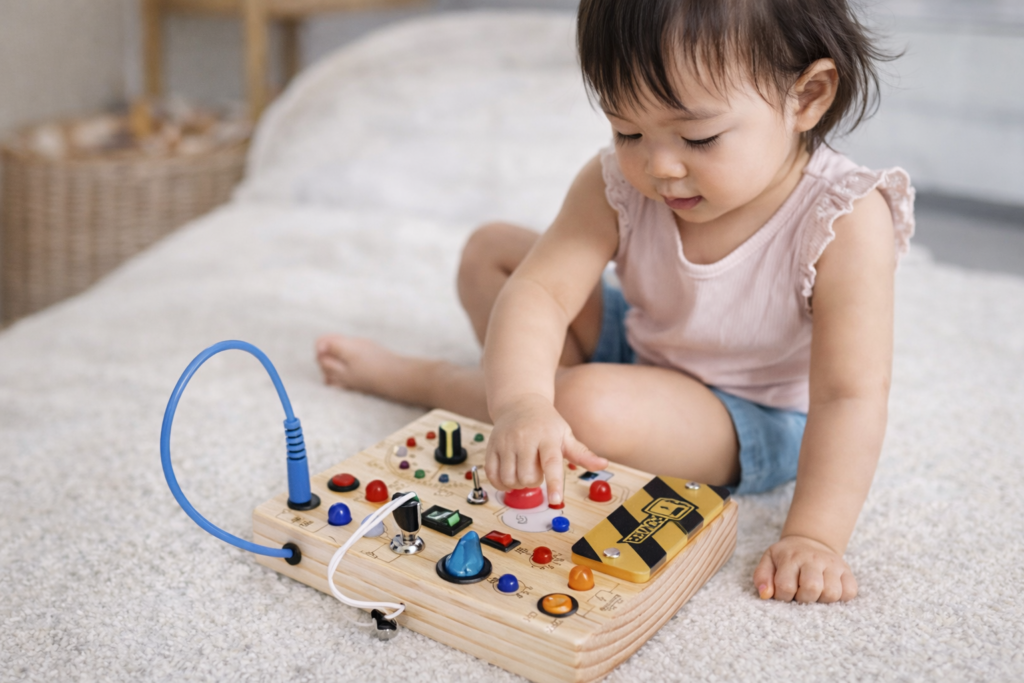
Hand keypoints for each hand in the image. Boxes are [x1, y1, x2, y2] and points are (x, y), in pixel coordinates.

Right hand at [485, 394, 607, 504]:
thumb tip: (603, 464)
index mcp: (547, 436)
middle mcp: (524, 439)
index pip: (551, 462)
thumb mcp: (565, 434)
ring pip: (510, 479)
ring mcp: (505, 442)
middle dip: (535, 481)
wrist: (519, 403)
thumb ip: (582, 453)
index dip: (554, 482)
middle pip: (528, 476)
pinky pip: (493, 475)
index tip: (556, 499)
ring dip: (518, 484)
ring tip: (524, 472)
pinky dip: (501, 483)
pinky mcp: (492, 447)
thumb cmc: (545, 422)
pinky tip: (509, 476)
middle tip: (538, 470)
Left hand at [753, 535, 857, 602]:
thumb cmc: (787, 557)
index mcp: (791, 557)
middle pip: (812, 588)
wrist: (810, 541)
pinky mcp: (847, 571)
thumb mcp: (769, 561)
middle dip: (804, 599)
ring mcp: (832, 564)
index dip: (783, 596)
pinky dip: (841, 597)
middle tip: (801, 594)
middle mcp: (813, 559)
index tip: (784, 593)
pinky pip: (850, 592)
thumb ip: (762, 577)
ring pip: (832, 593)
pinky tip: (829, 591)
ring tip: (815, 593)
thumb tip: (765, 595)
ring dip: (822, 600)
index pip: (786, 587)